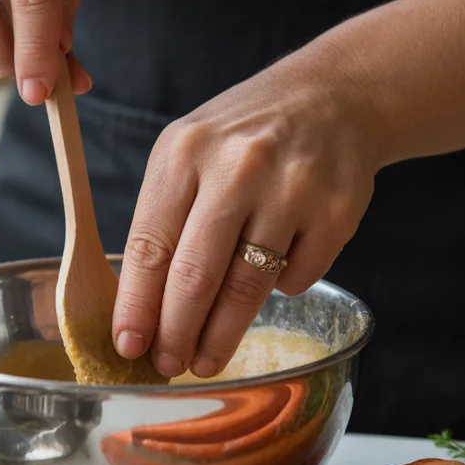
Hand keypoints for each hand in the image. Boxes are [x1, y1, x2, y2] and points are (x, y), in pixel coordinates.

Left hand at [112, 45, 383, 378]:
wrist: (333, 97)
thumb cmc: (245, 137)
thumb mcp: (189, 154)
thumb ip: (165, 219)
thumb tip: (142, 308)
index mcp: (185, 152)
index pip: (150, 245)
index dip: (137, 305)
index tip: (129, 345)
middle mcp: (237, 168)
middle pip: (196, 275)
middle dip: (176, 333)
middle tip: (169, 366)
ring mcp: (291, 189)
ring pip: (247, 288)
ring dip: (221, 335)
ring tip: (206, 359)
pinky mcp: (335, 212)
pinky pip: (296, 279)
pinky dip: (280, 289)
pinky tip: (272, 276)